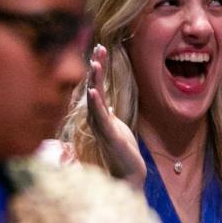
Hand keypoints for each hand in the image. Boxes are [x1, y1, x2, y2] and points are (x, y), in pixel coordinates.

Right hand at [86, 44, 145, 187]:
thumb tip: (104, 100)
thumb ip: (107, 113)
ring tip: (95, 64)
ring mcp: (101, 127)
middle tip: (99, 48)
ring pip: (95, 100)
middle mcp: (96, 119)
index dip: (97, 68)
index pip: (96, 86)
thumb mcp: (116, 126)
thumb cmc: (121, 150)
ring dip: (95, 81)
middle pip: (93, 88)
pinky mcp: (109, 136)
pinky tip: (94, 91)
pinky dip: (96, 104)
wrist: (128, 174)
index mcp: (99, 114)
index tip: (100, 48)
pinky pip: (101, 118)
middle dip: (96, 68)